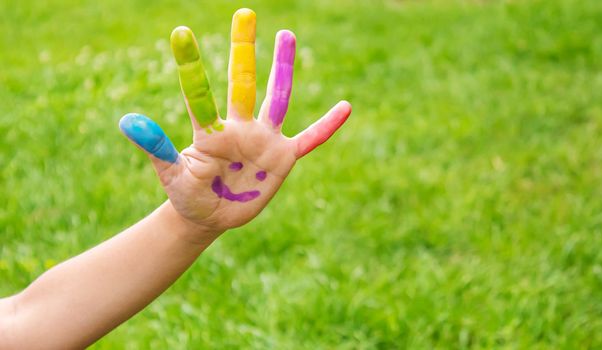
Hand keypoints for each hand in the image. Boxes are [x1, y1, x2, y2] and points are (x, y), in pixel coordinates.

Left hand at [118, 8, 350, 241]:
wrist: (209, 215)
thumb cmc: (188, 194)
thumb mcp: (172, 175)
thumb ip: (157, 148)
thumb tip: (128, 120)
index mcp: (209, 132)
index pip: (199, 94)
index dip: (191, 66)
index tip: (180, 33)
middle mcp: (238, 128)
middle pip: (243, 84)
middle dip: (243, 50)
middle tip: (245, 13)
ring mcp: (263, 140)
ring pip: (277, 99)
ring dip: (283, 69)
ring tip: (286, 34)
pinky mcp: (283, 158)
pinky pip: (310, 139)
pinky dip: (326, 126)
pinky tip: (346, 107)